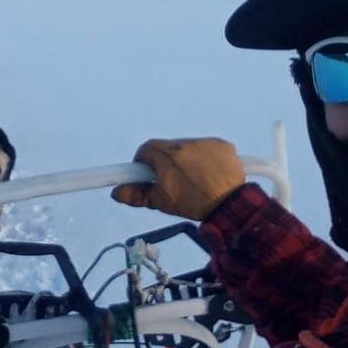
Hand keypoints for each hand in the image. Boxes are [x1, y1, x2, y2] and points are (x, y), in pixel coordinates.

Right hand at [111, 138, 244, 219]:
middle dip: (165, 162)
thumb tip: (117, 192)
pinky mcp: (223, 145)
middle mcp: (186, 142)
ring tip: (193, 181)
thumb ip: (137, 195)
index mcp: (167, 154)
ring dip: (186, 160)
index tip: (147, 176)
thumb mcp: (162, 201)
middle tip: (171, 182)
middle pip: (167, 148)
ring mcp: (206, 142)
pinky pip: (208, 148)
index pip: (145, 150)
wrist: (230, 204)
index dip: (143, 163)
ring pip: (188, 148)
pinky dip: (206, 159)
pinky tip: (209, 175)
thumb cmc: (194, 203)